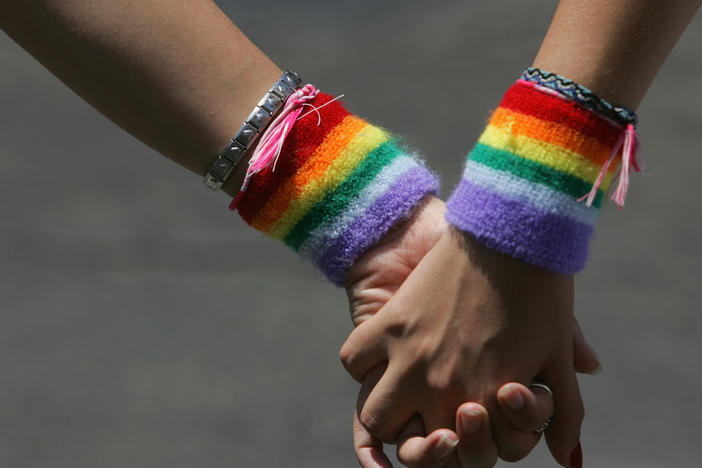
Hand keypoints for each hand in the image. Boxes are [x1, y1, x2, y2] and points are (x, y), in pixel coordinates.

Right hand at [344, 197, 599, 466]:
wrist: (508, 230)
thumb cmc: (541, 292)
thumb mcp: (556, 355)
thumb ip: (564, 413)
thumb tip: (571, 459)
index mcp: (486, 401)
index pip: (460, 456)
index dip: (459, 449)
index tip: (465, 424)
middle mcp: (442, 388)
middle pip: (411, 448)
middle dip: (421, 445)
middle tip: (432, 423)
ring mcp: (409, 357)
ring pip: (374, 416)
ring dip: (386, 415)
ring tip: (401, 399)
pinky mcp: (388, 323)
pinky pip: (355, 360)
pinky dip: (362, 364)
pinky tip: (380, 358)